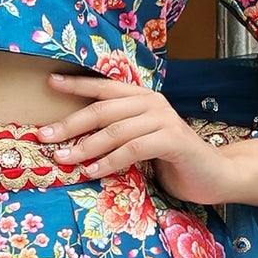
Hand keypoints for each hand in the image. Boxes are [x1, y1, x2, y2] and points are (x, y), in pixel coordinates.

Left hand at [44, 72, 235, 206]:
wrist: (214, 175)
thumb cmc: (172, 160)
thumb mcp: (140, 142)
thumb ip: (117, 135)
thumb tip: (75, 142)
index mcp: (142, 98)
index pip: (104, 87)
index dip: (76, 84)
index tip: (49, 82)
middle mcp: (152, 103)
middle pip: (103, 109)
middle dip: (70, 123)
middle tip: (44, 136)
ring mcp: (163, 119)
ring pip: (115, 130)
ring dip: (85, 147)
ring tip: (63, 159)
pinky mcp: (172, 139)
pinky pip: (133, 149)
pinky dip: (109, 161)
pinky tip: (92, 171)